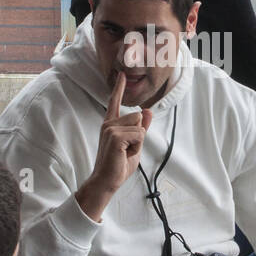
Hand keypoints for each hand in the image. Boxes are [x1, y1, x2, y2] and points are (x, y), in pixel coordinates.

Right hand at [76, 72, 151, 220]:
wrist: (107, 181)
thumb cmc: (118, 165)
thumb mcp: (135, 145)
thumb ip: (141, 128)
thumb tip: (148, 110)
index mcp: (111, 124)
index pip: (115, 102)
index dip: (119, 88)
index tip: (122, 74)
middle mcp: (109, 123)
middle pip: (138, 117)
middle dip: (139, 135)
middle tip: (126, 150)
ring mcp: (110, 128)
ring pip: (140, 126)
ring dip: (138, 142)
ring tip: (125, 152)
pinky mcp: (115, 135)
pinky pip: (139, 134)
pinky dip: (137, 146)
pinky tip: (124, 154)